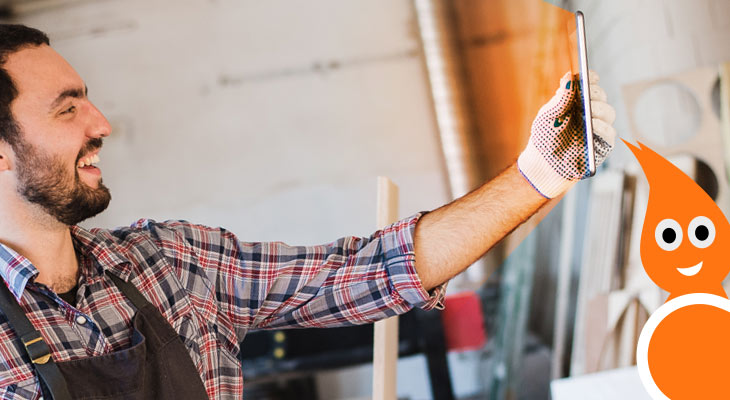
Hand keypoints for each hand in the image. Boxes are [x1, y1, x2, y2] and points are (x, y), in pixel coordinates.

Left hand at [517, 71, 615, 197]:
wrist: (543, 164)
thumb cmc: (544, 138)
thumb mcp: (548, 116)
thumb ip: (560, 98)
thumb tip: (568, 76)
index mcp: (576, 102)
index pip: (589, 85)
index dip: (591, 79)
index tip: (589, 76)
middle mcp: (589, 112)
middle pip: (601, 97)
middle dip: (595, 94)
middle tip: (588, 93)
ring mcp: (597, 128)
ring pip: (608, 113)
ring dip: (600, 109)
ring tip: (590, 110)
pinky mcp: (602, 145)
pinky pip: (609, 134)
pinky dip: (603, 128)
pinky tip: (593, 125)